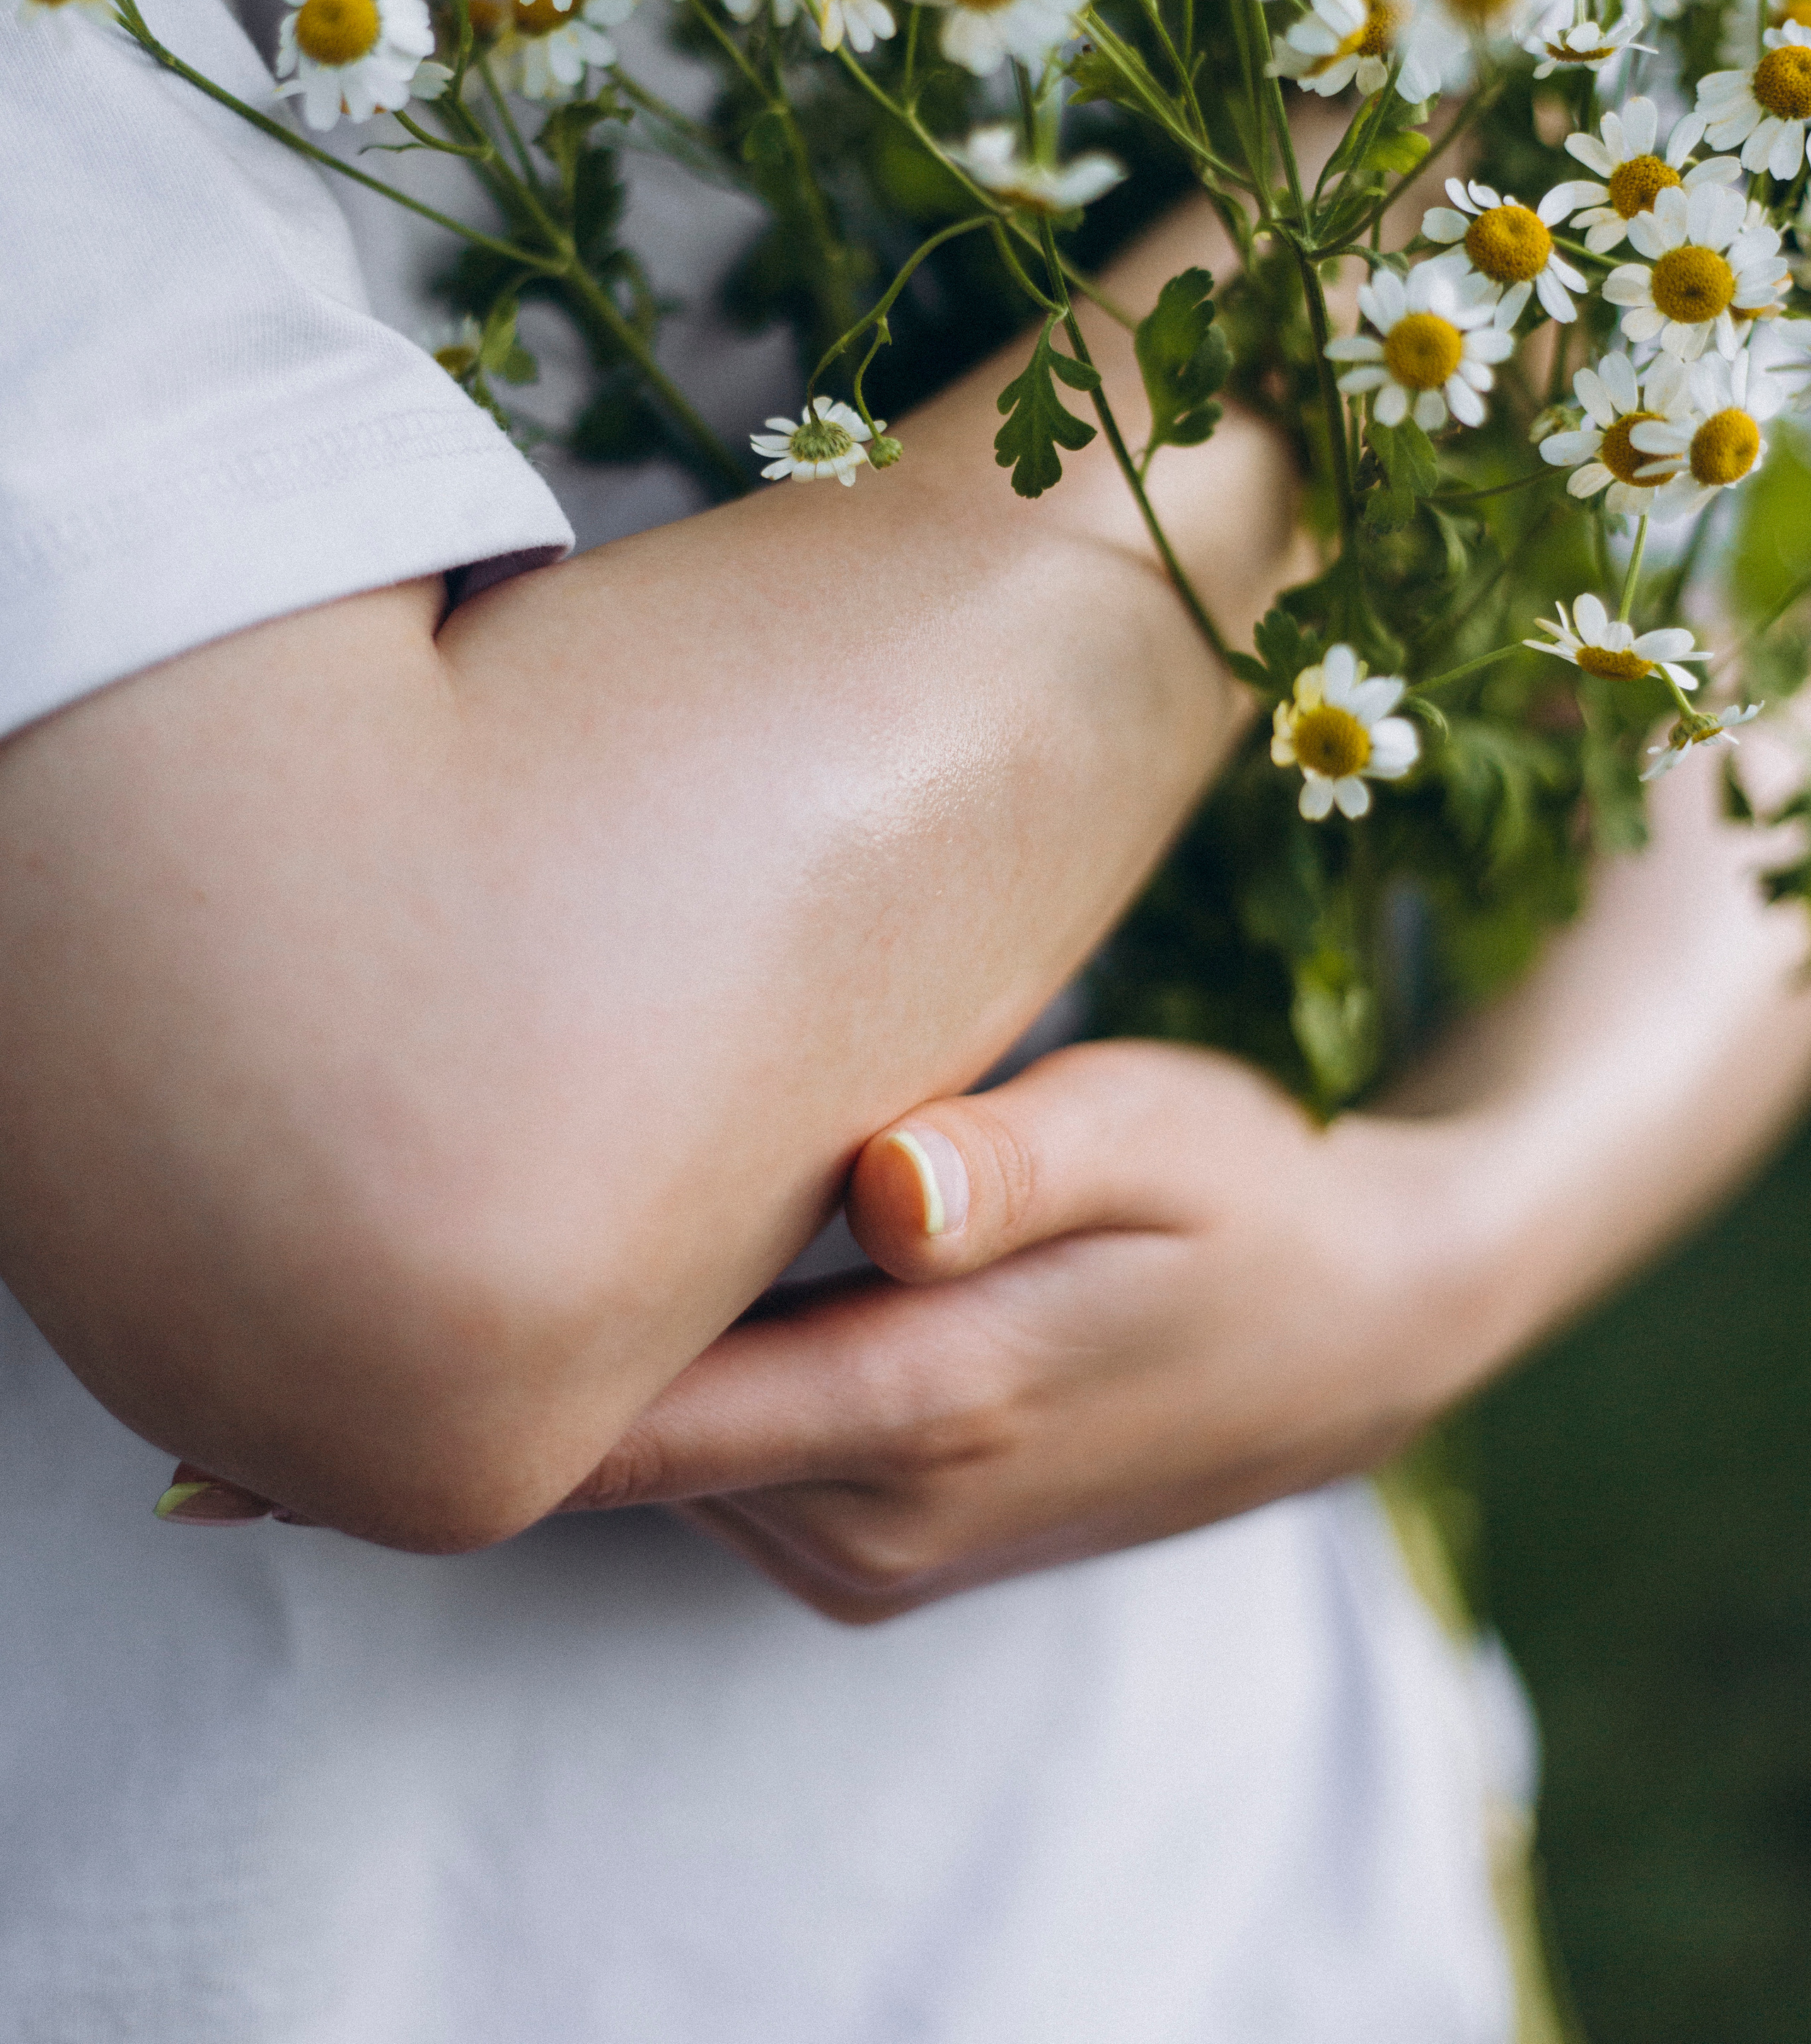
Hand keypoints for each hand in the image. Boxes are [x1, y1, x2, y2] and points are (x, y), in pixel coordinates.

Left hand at [554, 1040, 1491, 1622]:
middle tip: (496, 1137)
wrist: (1355, 1337)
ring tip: (621, 1171)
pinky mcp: (875, 1562)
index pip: (627, 1426)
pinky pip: (720, 1469)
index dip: (475, 1364)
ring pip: (661, 1457)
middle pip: (614, 1436)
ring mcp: (871, 1561)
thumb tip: (885, 1187)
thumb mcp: (1150, 1130)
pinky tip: (736, 1263)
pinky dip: (698, 1382)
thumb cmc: (1240, 1192)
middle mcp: (873, 1521)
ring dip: (624, 1345)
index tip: (373, 1279)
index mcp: (926, 1405)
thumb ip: (1008, 1163)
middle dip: (539, 1314)